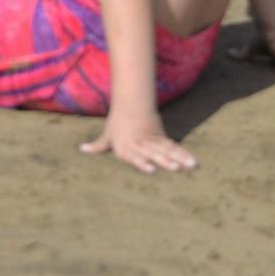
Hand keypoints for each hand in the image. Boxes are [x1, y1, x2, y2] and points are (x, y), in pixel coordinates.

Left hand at [81, 114, 195, 174]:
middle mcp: (140, 145)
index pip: (135, 157)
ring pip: (166, 149)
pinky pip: (173, 146)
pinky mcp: (161, 137)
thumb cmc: (117, 124)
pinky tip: (192, 161)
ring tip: (190, 165)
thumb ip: (97, 146)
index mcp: (126, 148)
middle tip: (173, 167)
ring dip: (178, 157)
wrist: (131, 105)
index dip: (143, 163)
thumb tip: (82, 149)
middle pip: (153, 153)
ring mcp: (152, 140)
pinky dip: (183, 153)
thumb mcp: (107, 135)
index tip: (152, 170)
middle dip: (163, 160)